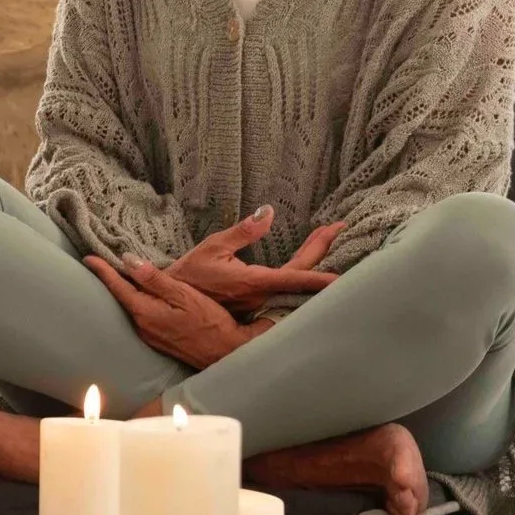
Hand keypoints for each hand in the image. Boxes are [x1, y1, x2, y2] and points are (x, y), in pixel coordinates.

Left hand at [86, 254, 260, 369]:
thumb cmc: (210, 322)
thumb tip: (128, 261)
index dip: (102, 270)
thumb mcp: (183, 295)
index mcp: (145, 312)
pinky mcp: (158, 339)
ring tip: (119, 275)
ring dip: (126, 291)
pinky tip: (142, 295)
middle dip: (111, 280)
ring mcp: (149, 335)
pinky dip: (138, 302)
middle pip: (121, 297)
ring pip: (132, 307)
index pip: (117, 287)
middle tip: (101, 262)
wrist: (226, 352)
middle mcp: (141, 326)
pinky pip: (142, 316)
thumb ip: (155, 279)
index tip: (88, 258)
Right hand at [166, 206, 344, 317]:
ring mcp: (259, 301)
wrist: (170, 301)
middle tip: (335, 229)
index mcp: (255, 282)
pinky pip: (282, 285)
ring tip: (322, 238)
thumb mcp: (213, 247)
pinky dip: (297, 269)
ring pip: (292, 280)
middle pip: (301, 273)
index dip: (322, 274)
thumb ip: (244, 231)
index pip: (297, 277)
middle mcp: (262, 295)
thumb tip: (268, 212)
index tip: (344, 273)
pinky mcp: (253, 302)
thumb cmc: (189, 275)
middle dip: (319, 249)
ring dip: (309, 258)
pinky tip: (302, 259)